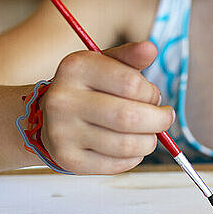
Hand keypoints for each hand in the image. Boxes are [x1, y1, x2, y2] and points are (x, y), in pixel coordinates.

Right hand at [39, 41, 173, 173]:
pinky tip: (132, 148)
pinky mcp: (68, 159)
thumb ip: (130, 56)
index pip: (131, 83)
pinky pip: (116, 164)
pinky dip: (134, 157)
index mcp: (76, 67)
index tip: (154, 97)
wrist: (48, 117)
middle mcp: (63, 99)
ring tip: (150, 134)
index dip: (152, 93)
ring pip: (126, 144)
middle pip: (129, 117)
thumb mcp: (106, 64)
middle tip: (164, 118)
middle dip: (158, 120)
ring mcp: (62, 132)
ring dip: (149, 141)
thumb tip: (151, 49)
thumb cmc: (88, 87)